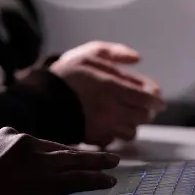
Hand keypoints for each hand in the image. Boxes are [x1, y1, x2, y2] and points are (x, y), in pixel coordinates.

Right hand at [0, 127, 119, 194]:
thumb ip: (6, 156)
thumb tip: (21, 169)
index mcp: (10, 134)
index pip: (43, 144)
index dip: (60, 154)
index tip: (72, 158)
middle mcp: (27, 143)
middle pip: (62, 149)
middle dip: (84, 154)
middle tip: (104, 156)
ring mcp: (39, 162)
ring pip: (74, 161)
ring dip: (97, 163)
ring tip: (112, 163)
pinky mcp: (47, 182)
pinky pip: (77, 178)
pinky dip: (95, 178)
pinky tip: (107, 180)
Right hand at [49, 41, 164, 146]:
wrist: (38, 99)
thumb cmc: (66, 75)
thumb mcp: (88, 53)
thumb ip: (115, 53)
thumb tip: (138, 58)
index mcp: (113, 86)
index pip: (147, 97)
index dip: (155, 99)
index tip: (156, 98)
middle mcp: (111, 109)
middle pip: (143, 116)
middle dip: (144, 110)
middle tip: (140, 105)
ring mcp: (103, 126)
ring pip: (131, 132)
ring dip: (131, 124)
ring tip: (122, 116)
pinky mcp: (94, 139)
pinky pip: (114, 141)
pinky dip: (114, 135)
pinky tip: (108, 125)